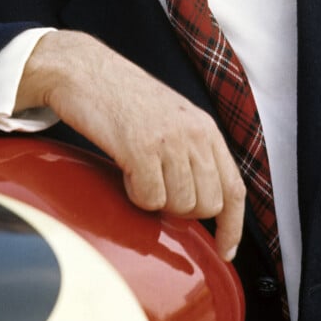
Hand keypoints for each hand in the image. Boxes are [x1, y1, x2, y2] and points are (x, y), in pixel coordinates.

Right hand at [16, 30, 245, 260]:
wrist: (86, 70)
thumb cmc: (123, 98)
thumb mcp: (172, 119)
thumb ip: (192, 152)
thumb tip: (202, 204)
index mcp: (205, 127)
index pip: (234, 188)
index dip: (232, 226)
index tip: (225, 250)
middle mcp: (194, 133)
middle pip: (207, 205)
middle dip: (182, 210)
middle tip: (156, 187)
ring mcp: (170, 141)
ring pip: (179, 206)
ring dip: (156, 200)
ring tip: (139, 171)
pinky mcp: (141, 149)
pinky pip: (149, 200)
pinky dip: (135, 194)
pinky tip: (126, 169)